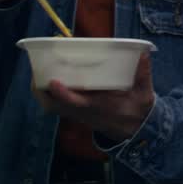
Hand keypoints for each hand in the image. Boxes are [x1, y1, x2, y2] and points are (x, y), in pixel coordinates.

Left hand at [33, 53, 155, 142]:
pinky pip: (54, 106)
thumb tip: (143, 53)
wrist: (134, 130)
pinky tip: (48, 80)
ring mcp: (77, 114)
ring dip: (41, 91)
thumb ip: (143, 73)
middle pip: (54, 105)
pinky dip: (46, 94)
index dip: (63, 94)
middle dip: (42, 89)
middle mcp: (84, 112)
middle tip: (38, 69)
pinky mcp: (76, 114)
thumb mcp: (144, 92)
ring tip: (38, 71)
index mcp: (100, 107)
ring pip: (50, 106)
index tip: (54, 81)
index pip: (78, 103)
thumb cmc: (138, 109)